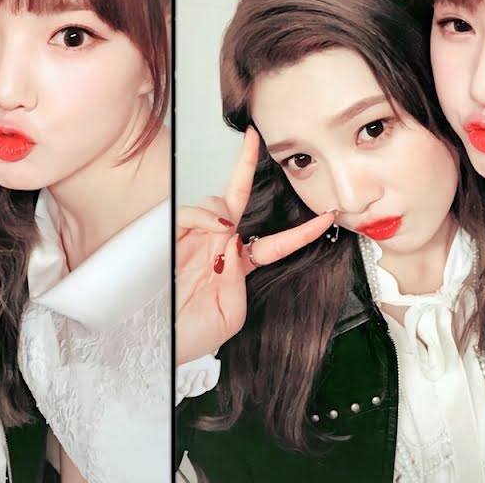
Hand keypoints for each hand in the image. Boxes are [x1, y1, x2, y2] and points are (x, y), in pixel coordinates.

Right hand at [175, 128, 335, 364]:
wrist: (157, 345)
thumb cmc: (191, 335)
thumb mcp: (231, 316)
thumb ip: (240, 280)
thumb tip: (233, 242)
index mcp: (237, 265)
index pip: (275, 242)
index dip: (302, 231)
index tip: (327, 216)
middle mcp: (218, 245)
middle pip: (236, 198)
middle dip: (244, 165)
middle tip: (253, 138)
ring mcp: (195, 238)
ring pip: (216, 203)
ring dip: (223, 212)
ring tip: (222, 235)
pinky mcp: (171, 237)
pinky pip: (192, 213)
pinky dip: (205, 216)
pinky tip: (214, 230)